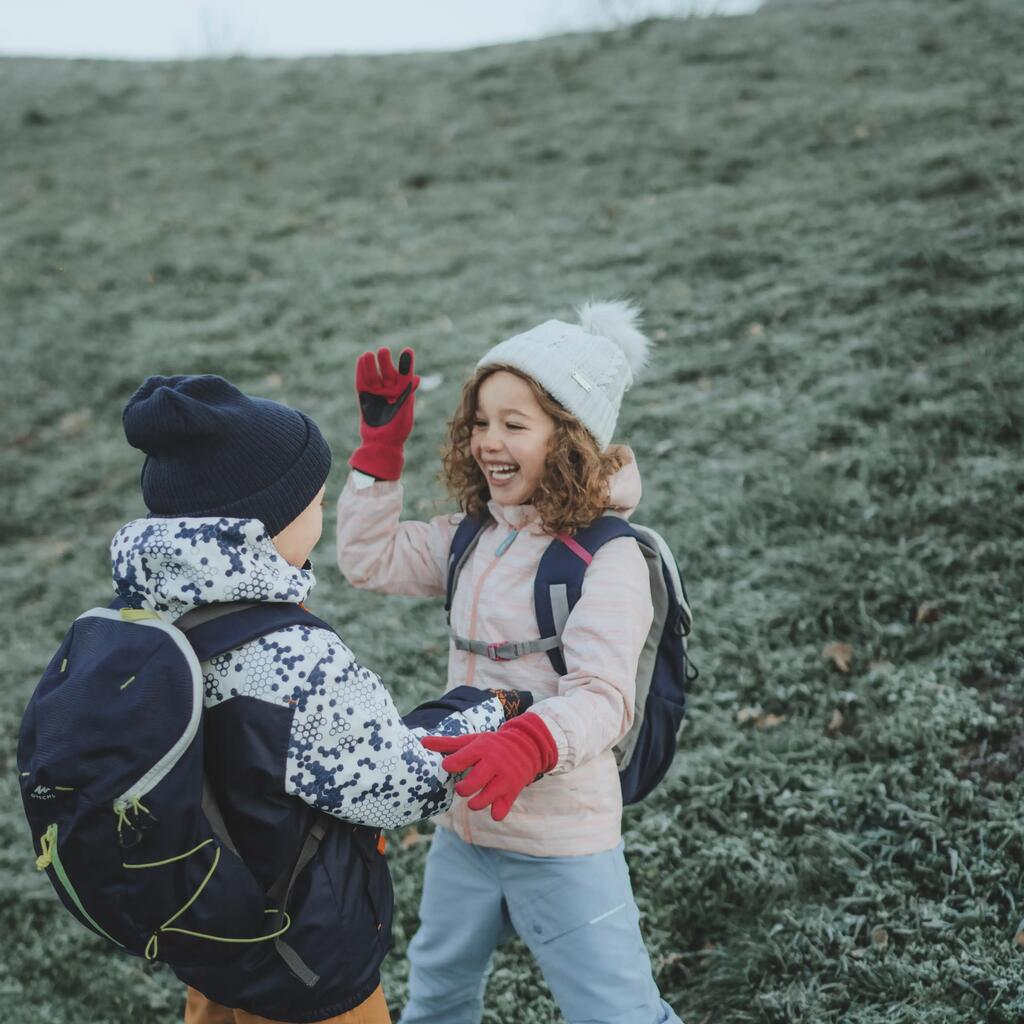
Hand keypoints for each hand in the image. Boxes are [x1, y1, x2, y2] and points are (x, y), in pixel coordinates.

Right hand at [349, 347, 419, 479]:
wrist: (382, 444)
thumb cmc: (398, 429)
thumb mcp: (405, 408)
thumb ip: (407, 391)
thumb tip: (415, 376)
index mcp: (403, 394)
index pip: (405, 375)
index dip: (406, 363)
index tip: (408, 351)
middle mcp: (390, 392)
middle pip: (387, 372)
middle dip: (385, 362)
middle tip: (383, 350)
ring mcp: (377, 394)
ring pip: (374, 375)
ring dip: (371, 365)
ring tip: (369, 354)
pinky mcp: (365, 397)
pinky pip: (362, 382)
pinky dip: (361, 371)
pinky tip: (361, 360)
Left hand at [421, 713, 557, 820]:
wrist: (527, 746)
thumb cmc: (492, 745)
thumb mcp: (472, 740)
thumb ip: (447, 744)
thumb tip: (422, 742)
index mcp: (481, 748)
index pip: (458, 760)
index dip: (450, 765)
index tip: (450, 766)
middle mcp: (494, 763)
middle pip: (470, 785)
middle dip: (462, 789)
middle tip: (463, 787)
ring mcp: (504, 778)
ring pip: (484, 800)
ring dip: (474, 803)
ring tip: (474, 799)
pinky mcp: (513, 791)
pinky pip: (501, 810)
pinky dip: (495, 812)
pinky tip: (493, 806)